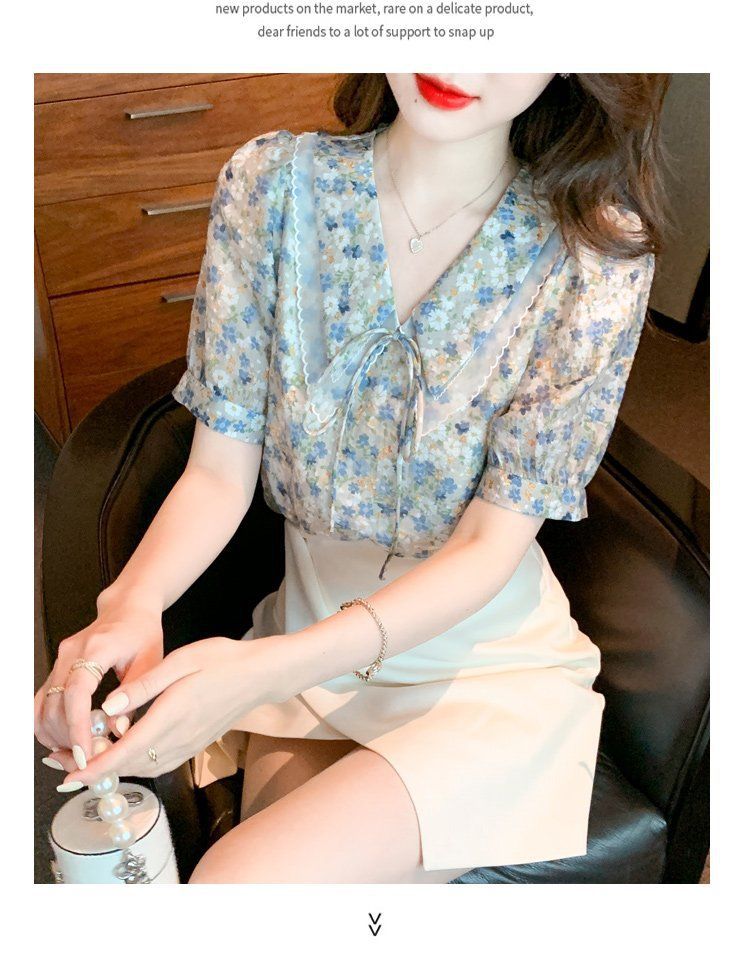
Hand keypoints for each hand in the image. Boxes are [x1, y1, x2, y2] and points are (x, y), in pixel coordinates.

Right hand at [34, 591, 163, 771]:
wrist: (128, 609)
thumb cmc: (141, 632)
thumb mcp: (151, 661)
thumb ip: (135, 695)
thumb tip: (119, 730)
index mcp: (96, 649)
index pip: (77, 693)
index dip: (77, 727)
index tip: (85, 752)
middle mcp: (71, 654)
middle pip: (55, 705)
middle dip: (67, 738)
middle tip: (88, 758)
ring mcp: (60, 660)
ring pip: (43, 707)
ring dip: (56, 734)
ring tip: (80, 751)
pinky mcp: (57, 669)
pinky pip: (42, 702)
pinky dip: (48, 724)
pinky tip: (65, 738)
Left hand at [58, 635, 283, 786]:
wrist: (260, 674)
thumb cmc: (222, 661)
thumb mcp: (181, 661)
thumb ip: (143, 686)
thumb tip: (109, 707)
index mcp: (172, 715)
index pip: (126, 751)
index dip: (95, 767)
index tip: (69, 775)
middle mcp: (179, 738)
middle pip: (129, 767)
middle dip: (92, 771)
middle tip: (59, 766)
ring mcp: (187, 745)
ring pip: (141, 769)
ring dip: (111, 770)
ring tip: (80, 762)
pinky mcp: (193, 745)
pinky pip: (156, 765)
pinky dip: (132, 765)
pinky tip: (119, 755)